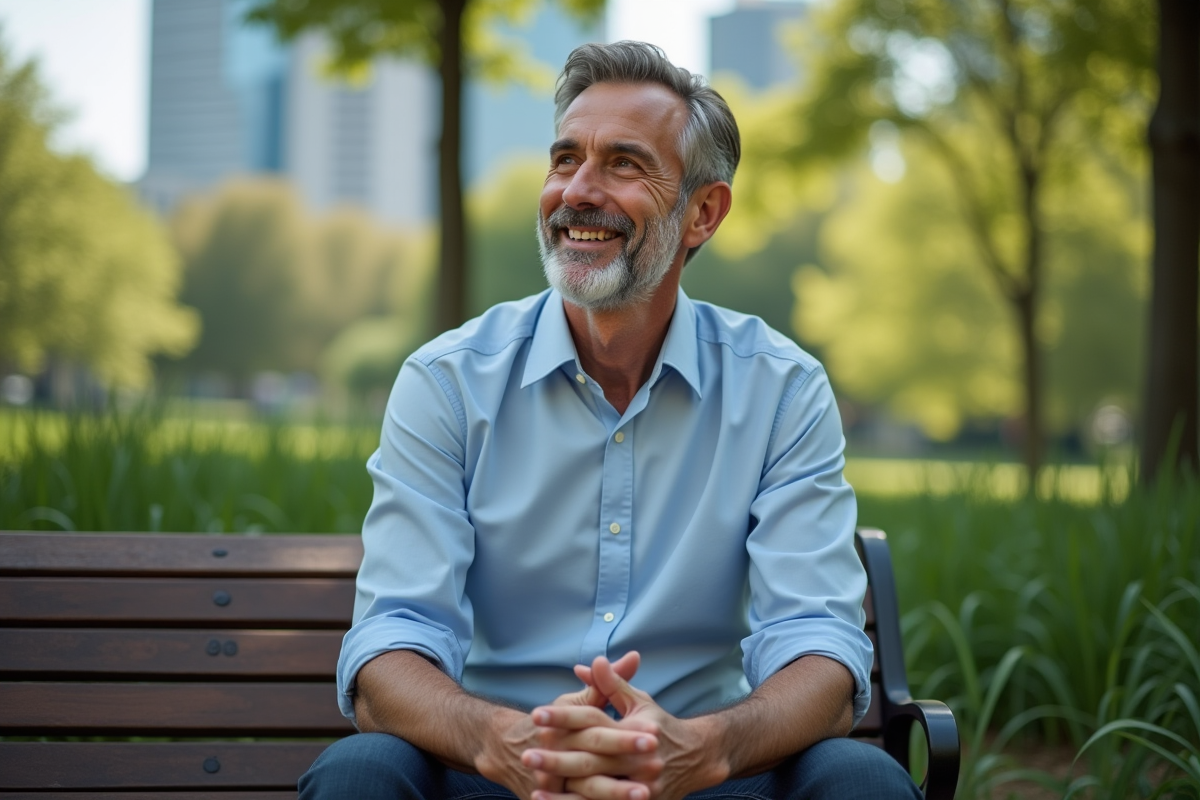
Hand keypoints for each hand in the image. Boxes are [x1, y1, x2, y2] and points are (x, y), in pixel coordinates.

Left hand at [525, 656, 723, 799]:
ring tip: (533, 785)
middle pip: (591, 759)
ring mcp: (640, 787)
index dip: (564, 717)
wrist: (696, 759)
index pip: (594, 721)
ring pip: (595, 791)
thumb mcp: (639, 701)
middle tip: (526, 754)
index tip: (537, 714)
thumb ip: (612, 684)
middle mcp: (638, 759)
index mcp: (634, 729)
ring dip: (563, 792)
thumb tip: (589, 663)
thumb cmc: (660, 726)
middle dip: (557, 758)